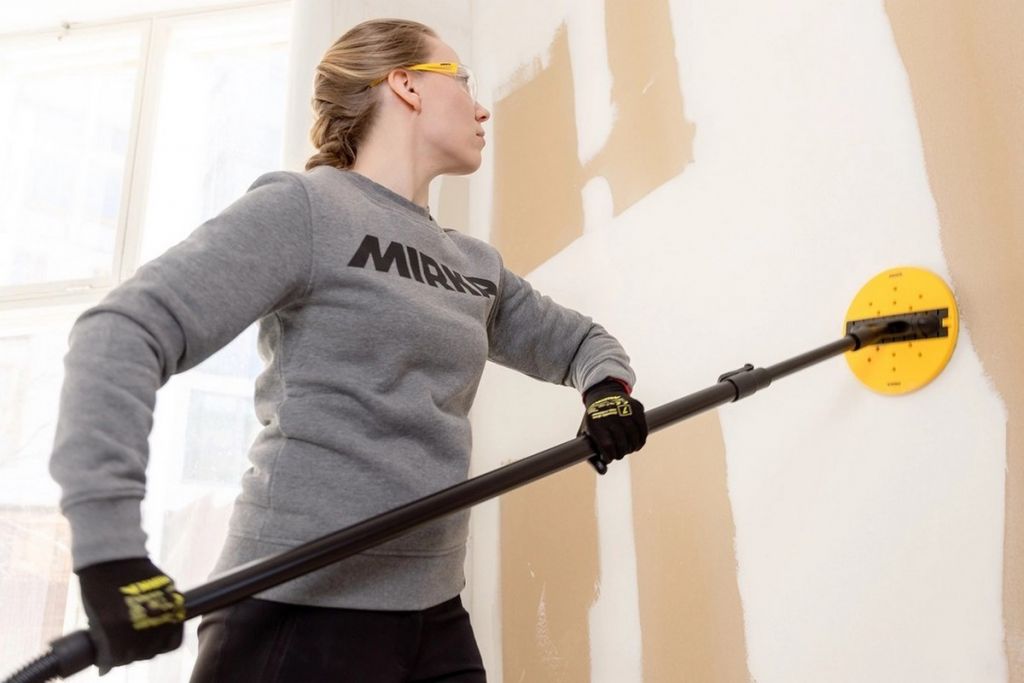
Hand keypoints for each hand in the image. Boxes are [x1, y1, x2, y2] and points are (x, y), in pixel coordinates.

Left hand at [77, 557, 185, 672]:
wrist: (113, 556)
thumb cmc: (98, 586)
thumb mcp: (95, 618)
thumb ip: (105, 642)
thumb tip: (108, 665)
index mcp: (117, 629)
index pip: (120, 659)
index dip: (114, 661)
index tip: (111, 658)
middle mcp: (142, 622)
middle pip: (142, 654)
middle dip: (132, 654)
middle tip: (126, 648)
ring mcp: (161, 610)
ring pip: (161, 645)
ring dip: (151, 646)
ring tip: (141, 639)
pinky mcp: (173, 600)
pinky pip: (176, 628)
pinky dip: (168, 633)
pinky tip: (158, 630)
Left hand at [579, 378, 647, 473]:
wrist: (602, 394)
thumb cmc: (593, 420)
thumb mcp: (585, 436)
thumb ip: (592, 457)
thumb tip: (604, 472)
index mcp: (596, 423)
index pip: (608, 447)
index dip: (611, 456)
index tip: (609, 456)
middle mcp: (611, 416)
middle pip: (622, 445)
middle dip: (621, 454)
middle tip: (619, 453)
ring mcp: (625, 411)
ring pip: (635, 439)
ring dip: (632, 449)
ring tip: (628, 449)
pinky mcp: (637, 408)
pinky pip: (644, 431)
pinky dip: (641, 441)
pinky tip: (637, 445)